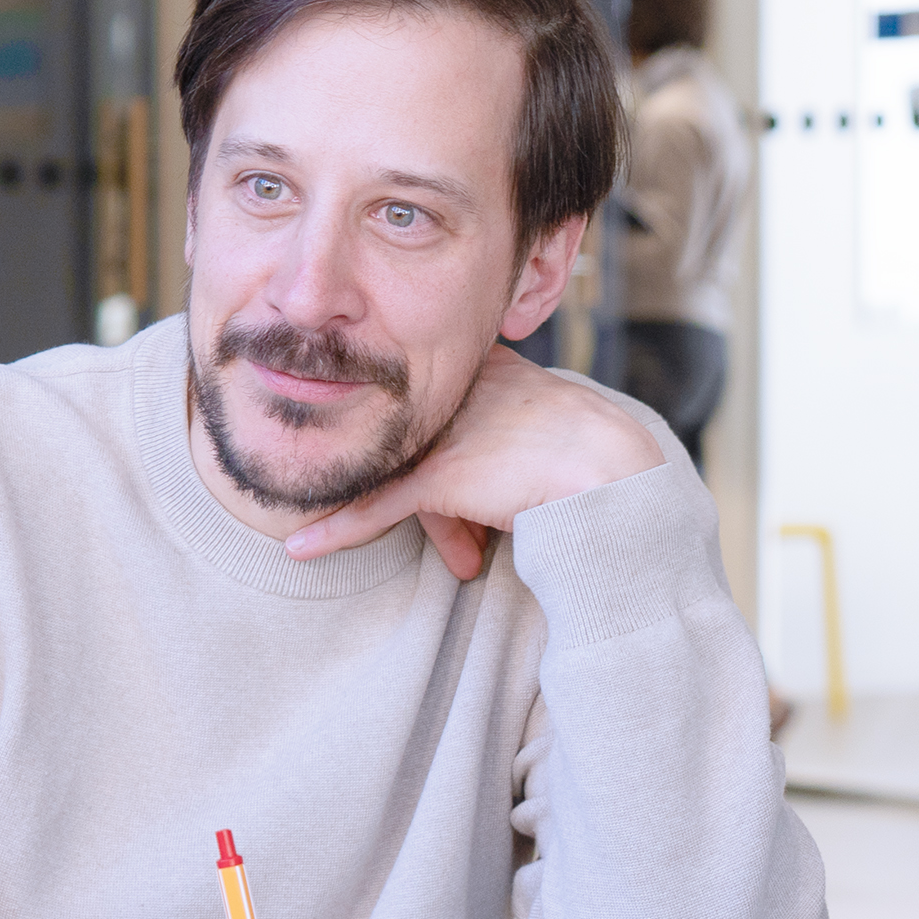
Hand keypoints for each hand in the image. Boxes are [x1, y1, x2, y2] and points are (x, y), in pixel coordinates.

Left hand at [282, 346, 662, 579]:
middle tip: (464, 545)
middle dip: (431, 498)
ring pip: (393, 474)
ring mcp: (447, 432)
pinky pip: (377, 508)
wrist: (618, 482)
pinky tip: (301, 548)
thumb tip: (491, 464)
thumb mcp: (544, 431)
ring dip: (379, 513)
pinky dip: (336, 530)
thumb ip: (510, 429)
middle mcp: (461, 391)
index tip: (458, 487)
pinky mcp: (441, 476)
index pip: (437, 405)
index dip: (443, 453)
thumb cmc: (593, 465)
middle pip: (416, 444)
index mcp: (491, 369)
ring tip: (391, 547)